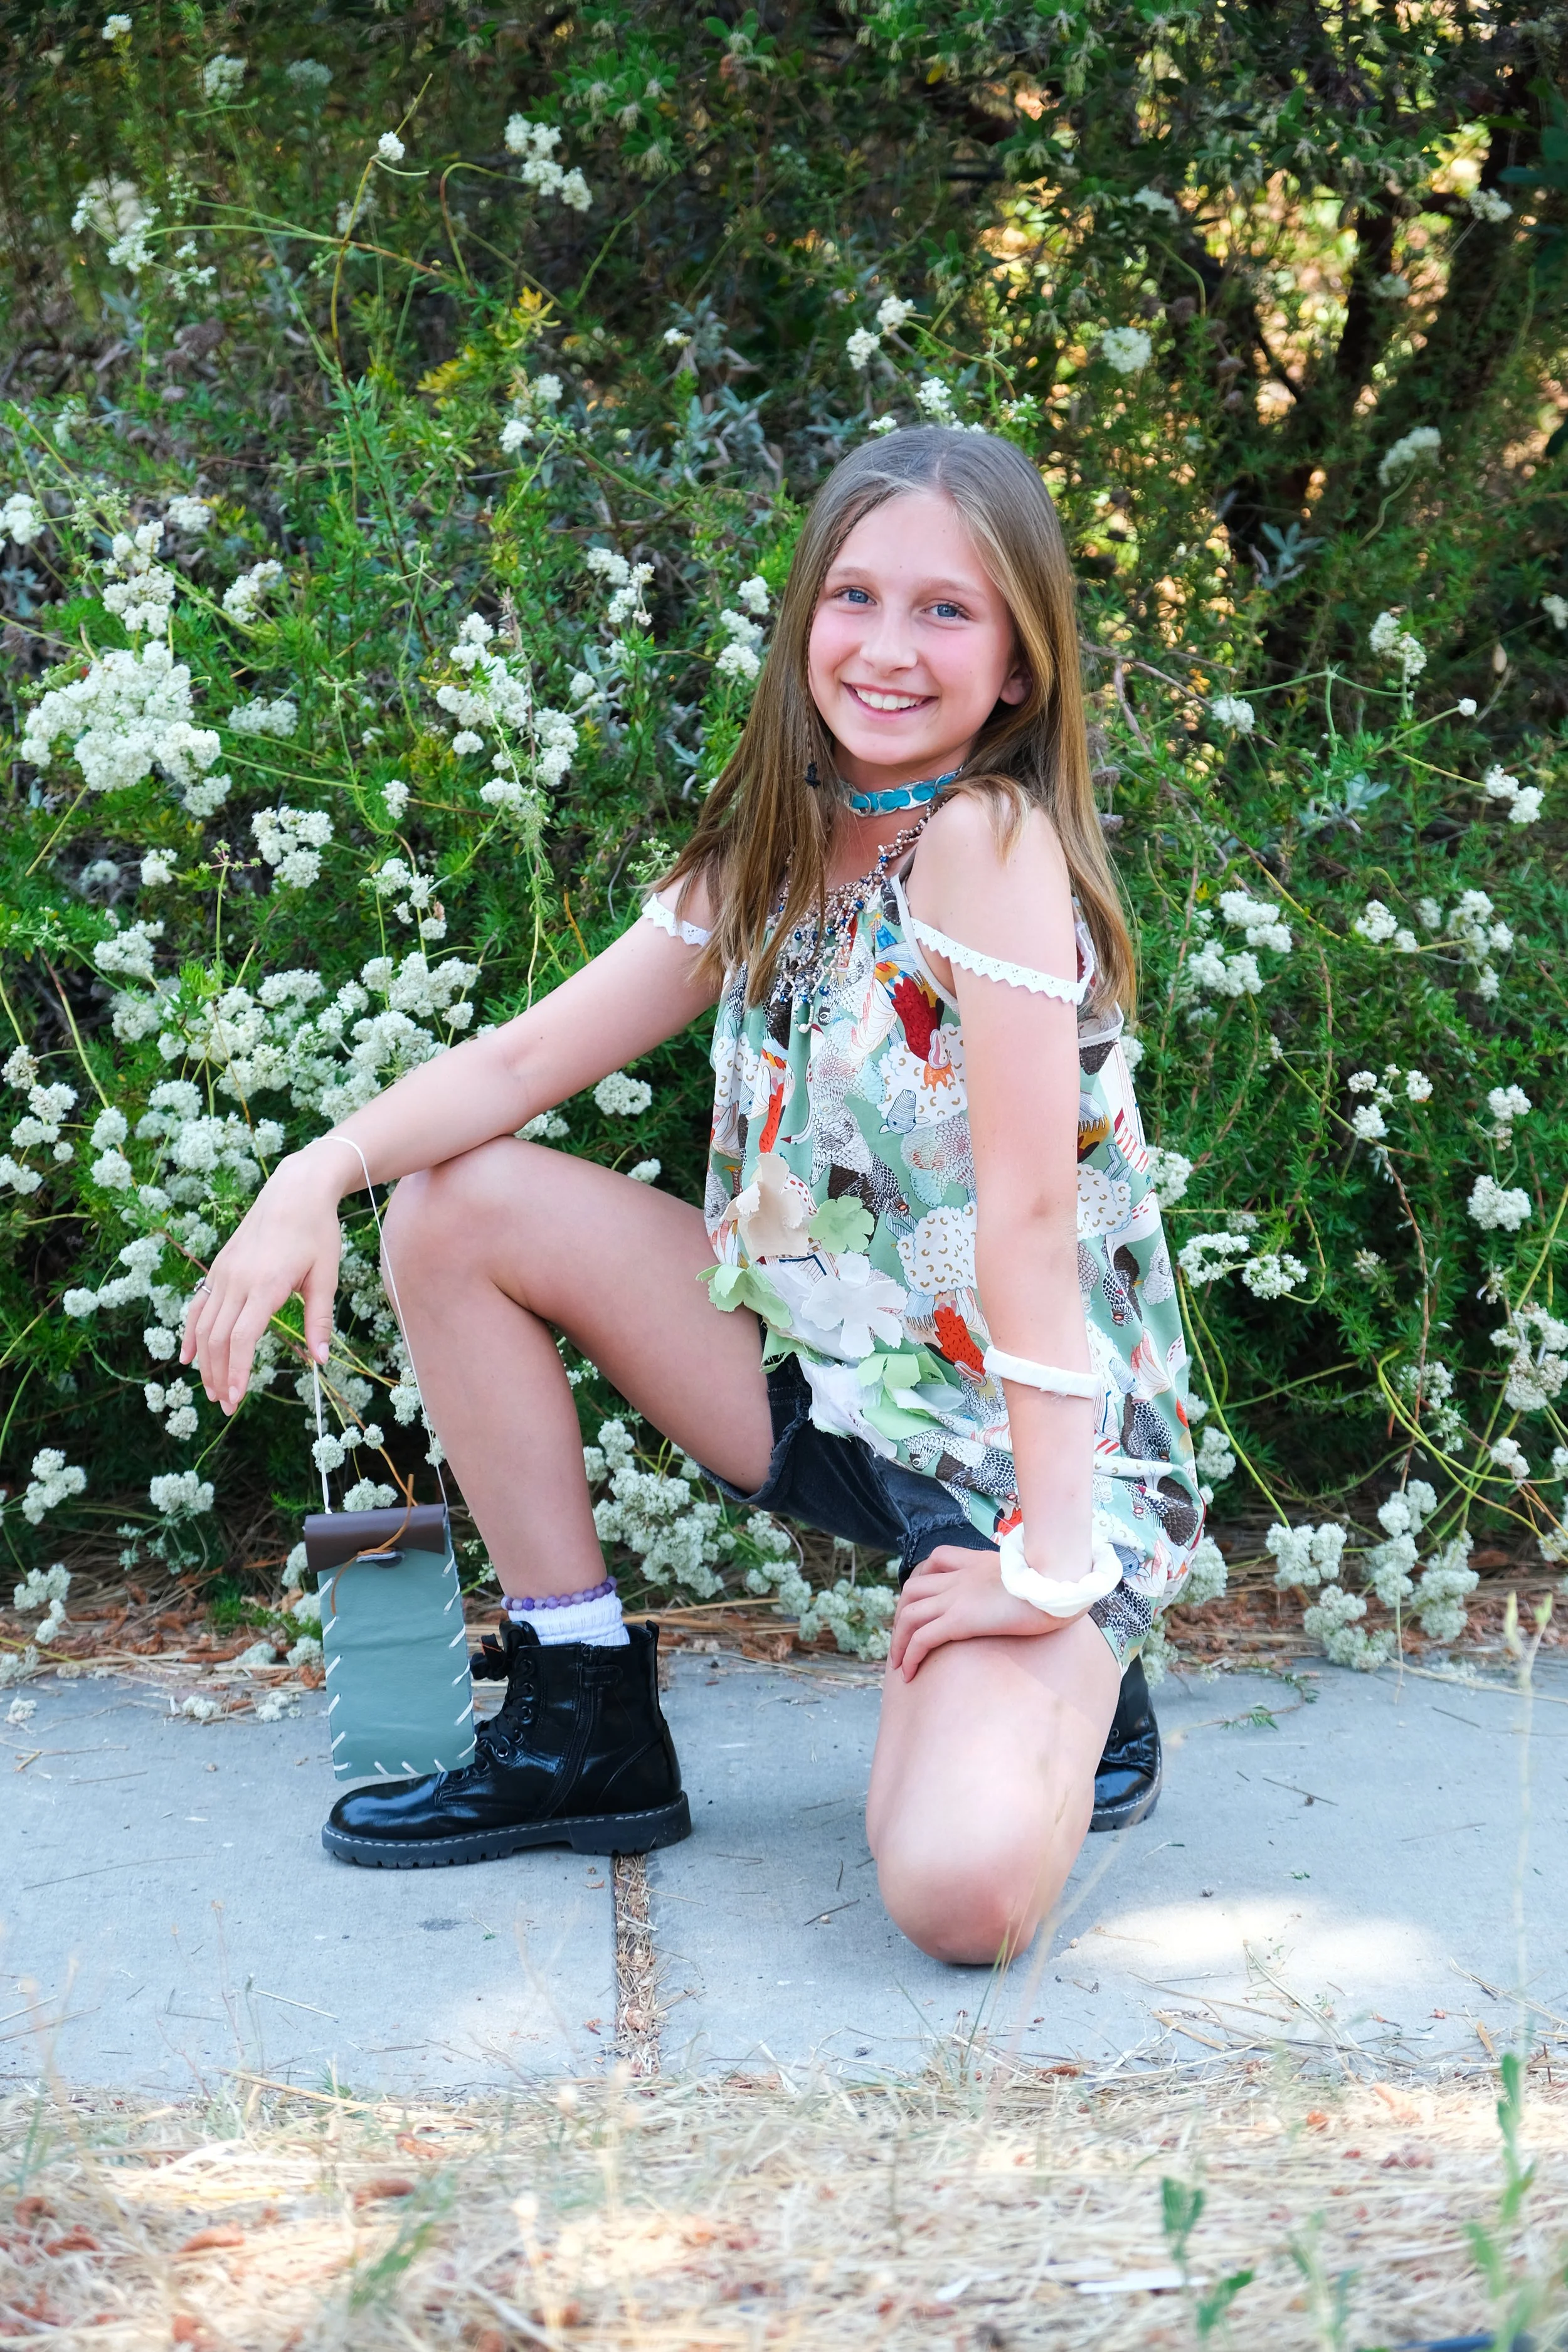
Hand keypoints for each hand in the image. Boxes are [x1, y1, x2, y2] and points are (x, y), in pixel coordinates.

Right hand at [181, 1145, 346, 1415]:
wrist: (295, 1190)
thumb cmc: (317, 1232)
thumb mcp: (326, 1276)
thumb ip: (319, 1319)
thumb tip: (321, 1360)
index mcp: (265, 1285)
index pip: (242, 1338)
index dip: (237, 1371)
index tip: (237, 1398)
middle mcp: (237, 1281)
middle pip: (219, 1338)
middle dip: (220, 1375)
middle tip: (226, 1406)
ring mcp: (224, 1273)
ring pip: (204, 1326)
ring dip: (205, 1361)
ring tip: (212, 1389)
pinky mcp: (219, 1268)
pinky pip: (199, 1305)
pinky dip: (191, 1334)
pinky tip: (188, 1357)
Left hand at [888, 1543, 1069, 1680]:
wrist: (1059, 1582)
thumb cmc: (1057, 1582)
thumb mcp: (1033, 1572)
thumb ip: (1021, 1577)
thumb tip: (1033, 1590)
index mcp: (977, 1562)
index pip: (936, 1560)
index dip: (922, 1580)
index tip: (920, 1603)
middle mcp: (961, 1577)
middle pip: (912, 1590)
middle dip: (901, 1615)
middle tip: (903, 1640)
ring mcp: (957, 1597)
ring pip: (909, 1614)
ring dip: (898, 1640)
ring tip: (899, 1664)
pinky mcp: (961, 1619)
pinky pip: (922, 1638)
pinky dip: (910, 1655)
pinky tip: (909, 1673)